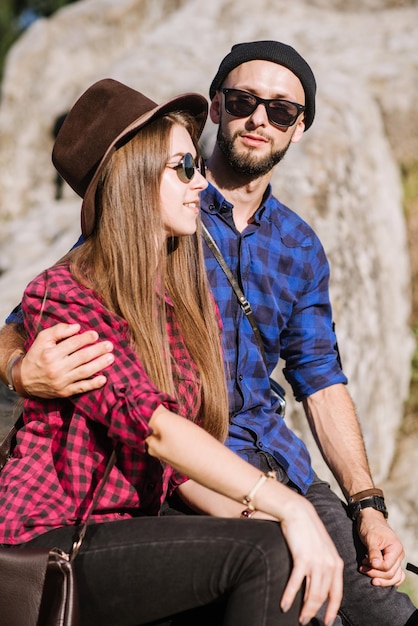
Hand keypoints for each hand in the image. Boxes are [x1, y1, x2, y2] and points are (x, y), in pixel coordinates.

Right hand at [20, 323, 113, 397]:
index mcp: (50, 354)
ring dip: (100, 365)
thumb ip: (58, 331)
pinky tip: (104, 379)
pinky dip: (93, 384)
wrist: (24, 380)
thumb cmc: (36, 356)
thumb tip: (77, 327)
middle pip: (82, 357)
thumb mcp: (42, 339)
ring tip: (111, 358)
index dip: (86, 338)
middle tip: (110, 345)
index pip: (73, 344)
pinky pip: (81, 388)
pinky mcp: (64, 392)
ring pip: (84, 372)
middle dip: (98, 350)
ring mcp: (61, 381)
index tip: (96, 334)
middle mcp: (56, 368)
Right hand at [279, 497, 342, 625]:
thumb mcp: (323, 549)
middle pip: (322, 597)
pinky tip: (284, 604)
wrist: (298, 512)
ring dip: (304, 609)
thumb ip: (325, 566)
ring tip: (297, 618)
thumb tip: (320, 585)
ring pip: (312, 594)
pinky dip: (289, 596)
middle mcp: (329, 564)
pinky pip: (296, 583)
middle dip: (314, 612)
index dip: (331, 610)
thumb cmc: (308, 531)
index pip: (336, 594)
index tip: (326, 622)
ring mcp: (316, 561)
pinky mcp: (302, 558)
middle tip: (305, 621)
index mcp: (336, 563)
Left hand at [357, 508, 405, 586]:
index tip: (363, 562)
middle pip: (390, 574)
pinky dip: (388, 579)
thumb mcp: (370, 538)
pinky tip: (379, 580)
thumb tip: (376, 565)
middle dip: (375, 574)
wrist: (369, 518)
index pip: (387, 567)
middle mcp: (399, 555)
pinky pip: (395, 574)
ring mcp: (396, 558)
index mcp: (396, 548)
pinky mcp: (391, 559)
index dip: (374, 568)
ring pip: (394, 577)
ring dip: (380, 579)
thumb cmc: (370, 526)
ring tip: (367, 574)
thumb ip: (374, 553)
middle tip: (362, 568)